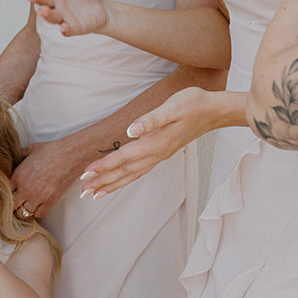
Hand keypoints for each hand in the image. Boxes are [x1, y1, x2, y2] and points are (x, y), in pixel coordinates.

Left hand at [11, 137, 86, 219]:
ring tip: (24, 205)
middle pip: (11, 206)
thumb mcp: (29, 150)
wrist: (69, 156)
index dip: (5, 192)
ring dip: (22, 210)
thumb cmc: (51, 151)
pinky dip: (35, 212)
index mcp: (18, 176)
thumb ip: (19, 156)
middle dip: (11, 204)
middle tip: (14, 202)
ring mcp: (37, 198)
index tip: (8, 191)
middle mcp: (25, 189)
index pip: (4, 191)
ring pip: (23, 213)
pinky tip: (36, 206)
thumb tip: (15, 158)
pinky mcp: (49, 202)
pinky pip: (38, 214)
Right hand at [23, 0, 107, 36]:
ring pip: (51, 15)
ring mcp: (62, 15)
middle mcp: (55, 2)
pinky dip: (65, 29)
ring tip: (43, 11)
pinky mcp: (73, 27)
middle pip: (43, 0)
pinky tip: (64, 28)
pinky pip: (67, 29)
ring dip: (46, 14)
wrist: (101, 8)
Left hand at [79, 87, 212, 198]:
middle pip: (125, 172)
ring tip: (94, 194)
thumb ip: (151, 120)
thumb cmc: (194, 104)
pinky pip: (140, 171)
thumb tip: (130, 131)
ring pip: (132, 175)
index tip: (86, 174)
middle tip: (82, 191)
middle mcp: (157, 154)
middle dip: (103, 181)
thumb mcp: (173, 107)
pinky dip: (126, 178)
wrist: (215, 111)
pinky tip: (118, 181)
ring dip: (112, 184)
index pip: (125, 158)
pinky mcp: (162, 153)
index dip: (104, 166)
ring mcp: (160, 156)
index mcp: (156, 143)